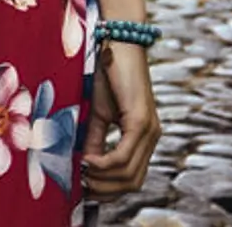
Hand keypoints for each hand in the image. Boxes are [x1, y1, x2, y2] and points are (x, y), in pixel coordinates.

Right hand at [81, 43, 159, 197]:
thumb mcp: (97, 115)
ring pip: (129, 174)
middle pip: (132, 182)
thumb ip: (95, 142)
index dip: (108, 189)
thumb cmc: (106, 74)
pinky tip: (87, 161)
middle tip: (80, 186)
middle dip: (104, 190)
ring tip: (80, 172)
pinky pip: (123, 156)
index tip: (83, 188)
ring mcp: (149, 130)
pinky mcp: (140, 120)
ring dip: (102, 180)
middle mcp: (151, 136)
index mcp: (143, 136)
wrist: (117, 42)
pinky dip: (104, 164)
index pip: (131, 178)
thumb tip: (84, 168)